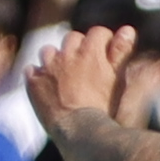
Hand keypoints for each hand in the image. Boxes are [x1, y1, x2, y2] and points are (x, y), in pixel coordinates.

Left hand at [17, 23, 137, 129]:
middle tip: (84, 65)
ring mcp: (48, 68)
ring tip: (63, 75)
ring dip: (56, 59)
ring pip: (48, 51)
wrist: (80, 132)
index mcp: (90, 52)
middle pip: (72, 39)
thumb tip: (127, 29)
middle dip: (78, 48)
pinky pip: (32, 70)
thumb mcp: (118, 79)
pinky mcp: (34, 83)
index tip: (105, 52)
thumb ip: (121, 52)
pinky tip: (46, 86)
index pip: (97, 32)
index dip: (103, 41)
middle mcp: (67, 55)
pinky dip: (38, 75)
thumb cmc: (104, 108)